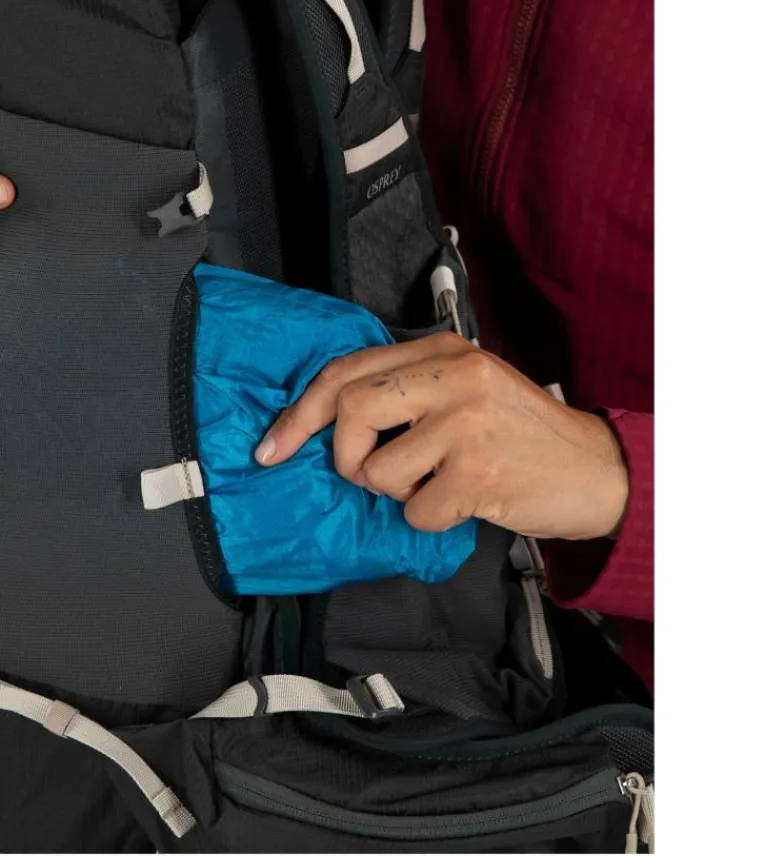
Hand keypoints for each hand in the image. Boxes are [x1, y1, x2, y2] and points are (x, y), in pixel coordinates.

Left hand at [254, 333, 628, 540]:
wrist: (595, 469)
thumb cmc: (519, 433)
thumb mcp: (465, 388)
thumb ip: (406, 390)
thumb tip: (328, 419)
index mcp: (443, 350)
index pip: (346, 370)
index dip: (299, 413)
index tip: (272, 448)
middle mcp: (453, 375)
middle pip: (349, 408)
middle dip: (344, 455)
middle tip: (367, 474)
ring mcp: (466, 423)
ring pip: (377, 470)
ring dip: (394, 492)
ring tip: (435, 482)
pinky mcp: (478, 474)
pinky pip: (414, 511)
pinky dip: (427, 518)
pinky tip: (463, 502)